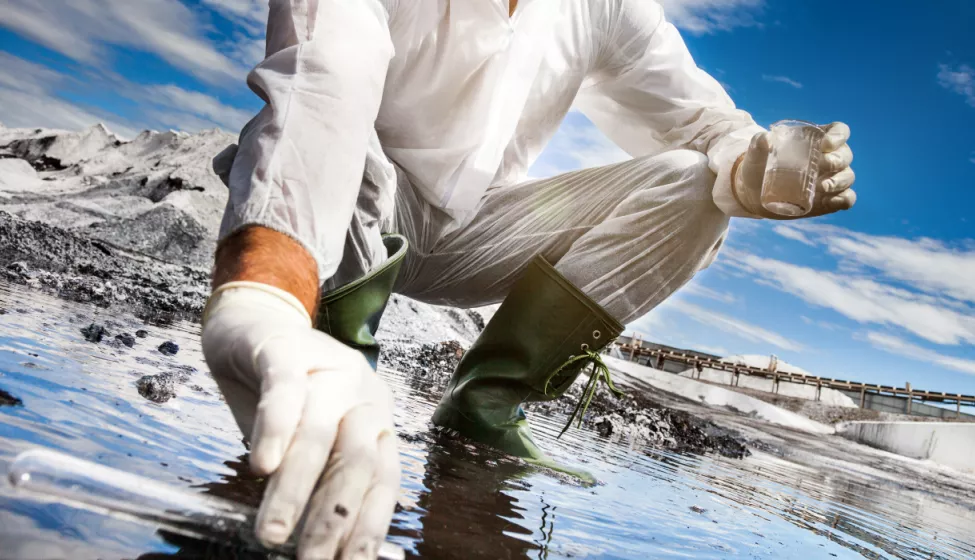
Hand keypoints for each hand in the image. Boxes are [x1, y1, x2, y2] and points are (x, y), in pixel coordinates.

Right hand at [202, 282, 398, 559]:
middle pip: (356, 462)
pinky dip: (276, 429)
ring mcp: (328, 367)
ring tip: (273, 533)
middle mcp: (362, 393)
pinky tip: (262, 465)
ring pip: (318, 433)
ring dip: (295, 488)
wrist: (249, 323)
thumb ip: (323, 480)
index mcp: (375, 419)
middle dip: (333, 517)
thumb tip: (333, 545)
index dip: (368, 527)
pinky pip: (284, 391)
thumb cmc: (280, 394)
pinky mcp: (285, 349)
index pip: (383, 481)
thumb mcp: (308, 441)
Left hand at [734, 122, 856, 218]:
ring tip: (822, 187)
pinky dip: (844, 200)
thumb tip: (766, 138)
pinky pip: (846, 199)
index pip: (839, 131)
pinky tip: (831, 202)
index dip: (838, 136)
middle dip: (837, 160)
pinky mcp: (829, 200)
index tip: (824, 145)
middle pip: (845, 155)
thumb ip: (758, 144)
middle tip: (821, 166)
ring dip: (840, 181)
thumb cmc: (757, 167)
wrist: (753, 194)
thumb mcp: (754, 154)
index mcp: (816, 140)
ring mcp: (830, 179)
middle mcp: (828, 158)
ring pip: (848, 176)